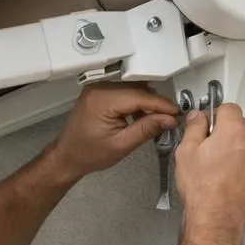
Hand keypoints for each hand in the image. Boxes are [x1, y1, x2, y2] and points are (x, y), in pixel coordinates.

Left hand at [47, 83, 181, 179]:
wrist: (67, 156)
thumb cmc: (88, 154)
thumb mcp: (121, 145)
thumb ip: (146, 129)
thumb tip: (169, 119)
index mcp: (102, 100)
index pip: (140, 96)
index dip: (161, 104)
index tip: (177, 113)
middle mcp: (99, 88)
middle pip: (138, 90)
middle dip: (156, 104)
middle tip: (171, 118)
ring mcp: (98, 88)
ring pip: (133, 89)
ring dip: (146, 102)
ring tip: (157, 120)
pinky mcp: (99, 92)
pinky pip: (124, 92)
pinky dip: (135, 102)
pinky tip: (141, 116)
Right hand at [173, 104, 244, 237]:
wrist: (217, 219)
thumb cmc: (203, 190)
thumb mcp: (186, 153)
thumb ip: (193, 128)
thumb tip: (197, 118)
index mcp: (233, 131)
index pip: (228, 107)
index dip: (215, 114)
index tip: (207, 123)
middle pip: (240, 125)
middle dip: (226, 132)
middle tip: (208, 148)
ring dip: (235, 150)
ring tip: (217, 168)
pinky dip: (243, 166)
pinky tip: (226, 179)